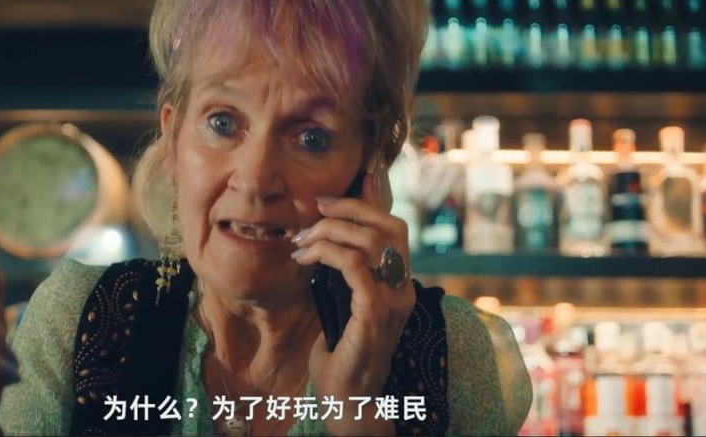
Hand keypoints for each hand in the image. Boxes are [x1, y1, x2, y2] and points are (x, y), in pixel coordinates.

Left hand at [292, 165, 412, 434]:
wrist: (348, 400)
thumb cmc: (340, 355)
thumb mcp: (341, 303)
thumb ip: (342, 274)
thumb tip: (321, 240)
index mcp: (399, 282)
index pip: (394, 227)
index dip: (365, 203)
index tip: (326, 201)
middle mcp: (404, 288)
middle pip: (390, 225)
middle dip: (349, 209)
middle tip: (313, 214)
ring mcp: (394, 301)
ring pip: (371, 242)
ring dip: (330, 233)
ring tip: (301, 243)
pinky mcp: (375, 315)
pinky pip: (357, 268)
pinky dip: (329, 254)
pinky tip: (306, 260)